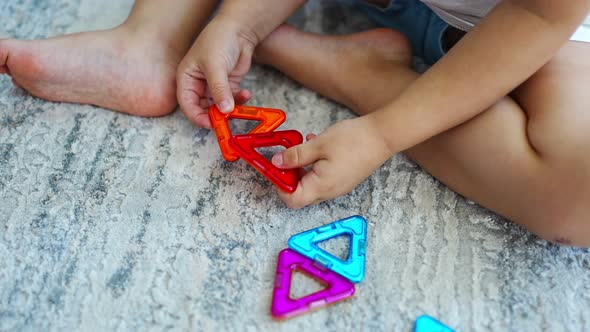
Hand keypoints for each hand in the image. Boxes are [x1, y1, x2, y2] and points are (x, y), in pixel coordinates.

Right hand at [177, 18, 255, 127]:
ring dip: (229, 108)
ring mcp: (213, 86)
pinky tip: (246, 94)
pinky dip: (239, 100)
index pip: (187, 104)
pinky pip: (232, 100)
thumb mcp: (216, 66)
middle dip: (215, 114)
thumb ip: (219, 89)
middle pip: (202, 108)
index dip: (197, 116)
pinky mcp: (227, 86)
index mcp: (186, 78)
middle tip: (227, 118)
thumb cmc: (219, 40)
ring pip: (218, 106)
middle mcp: (198, 84)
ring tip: (239, 104)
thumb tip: (224, 110)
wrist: (239, 30)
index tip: (210, 123)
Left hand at [272, 115, 392, 207]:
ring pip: (311, 184)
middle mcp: (330, 191)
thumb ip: (295, 156)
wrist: (383, 136)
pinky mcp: (344, 178)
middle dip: (289, 177)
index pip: (292, 199)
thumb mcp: (318, 144)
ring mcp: (338, 186)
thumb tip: (277, 163)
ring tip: (301, 148)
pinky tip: (315, 146)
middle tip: (285, 158)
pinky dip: (314, 165)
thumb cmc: (353, 140)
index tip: (275, 168)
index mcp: (322, 186)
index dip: (280, 186)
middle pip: (301, 194)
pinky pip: (322, 177)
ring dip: (301, 169)